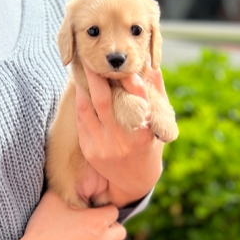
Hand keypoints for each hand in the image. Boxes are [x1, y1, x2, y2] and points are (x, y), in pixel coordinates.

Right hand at [22, 190, 126, 239]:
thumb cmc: (43, 228)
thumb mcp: (52, 200)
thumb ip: (65, 188)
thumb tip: (68, 180)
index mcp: (98, 222)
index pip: (115, 210)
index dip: (104, 205)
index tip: (91, 205)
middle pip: (120, 231)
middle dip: (111, 223)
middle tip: (93, 219)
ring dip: (105, 237)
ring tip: (86, 231)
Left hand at [75, 67, 164, 207]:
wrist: (134, 181)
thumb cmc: (149, 146)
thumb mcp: (159, 125)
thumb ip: (156, 95)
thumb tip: (150, 65)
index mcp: (143, 133)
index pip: (138, 99)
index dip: (129, 79)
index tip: (122, 64)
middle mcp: (122, 140)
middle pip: (103, 101)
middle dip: (95, 76)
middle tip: (90, 58)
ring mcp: (103, 146)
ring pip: (86, 109)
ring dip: (82, 87)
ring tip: (81, 70)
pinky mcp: (90, 150)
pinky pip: (81, 121)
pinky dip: (80, 103)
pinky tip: (80, 90)